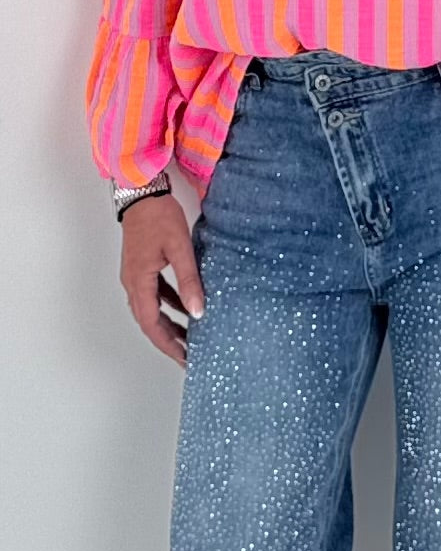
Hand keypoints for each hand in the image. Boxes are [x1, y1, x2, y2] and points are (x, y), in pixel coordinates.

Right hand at [120, 195, 205, 365]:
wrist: (142, 192)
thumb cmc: (158, 216)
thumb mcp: (179, 249)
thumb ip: (189, 281)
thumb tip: (198, 312)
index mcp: (139, 282)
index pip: (152, 324)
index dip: (168, 345)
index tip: (184, 358)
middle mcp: (132, 282)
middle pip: (149, 321)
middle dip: (168, 340)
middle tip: (188, 355)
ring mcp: (135, 275)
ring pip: (150, 310)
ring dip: (167, 324)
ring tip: (187, 337)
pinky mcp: (141, 267)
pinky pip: (153, 295)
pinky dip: (167, 306)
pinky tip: (182, 308)